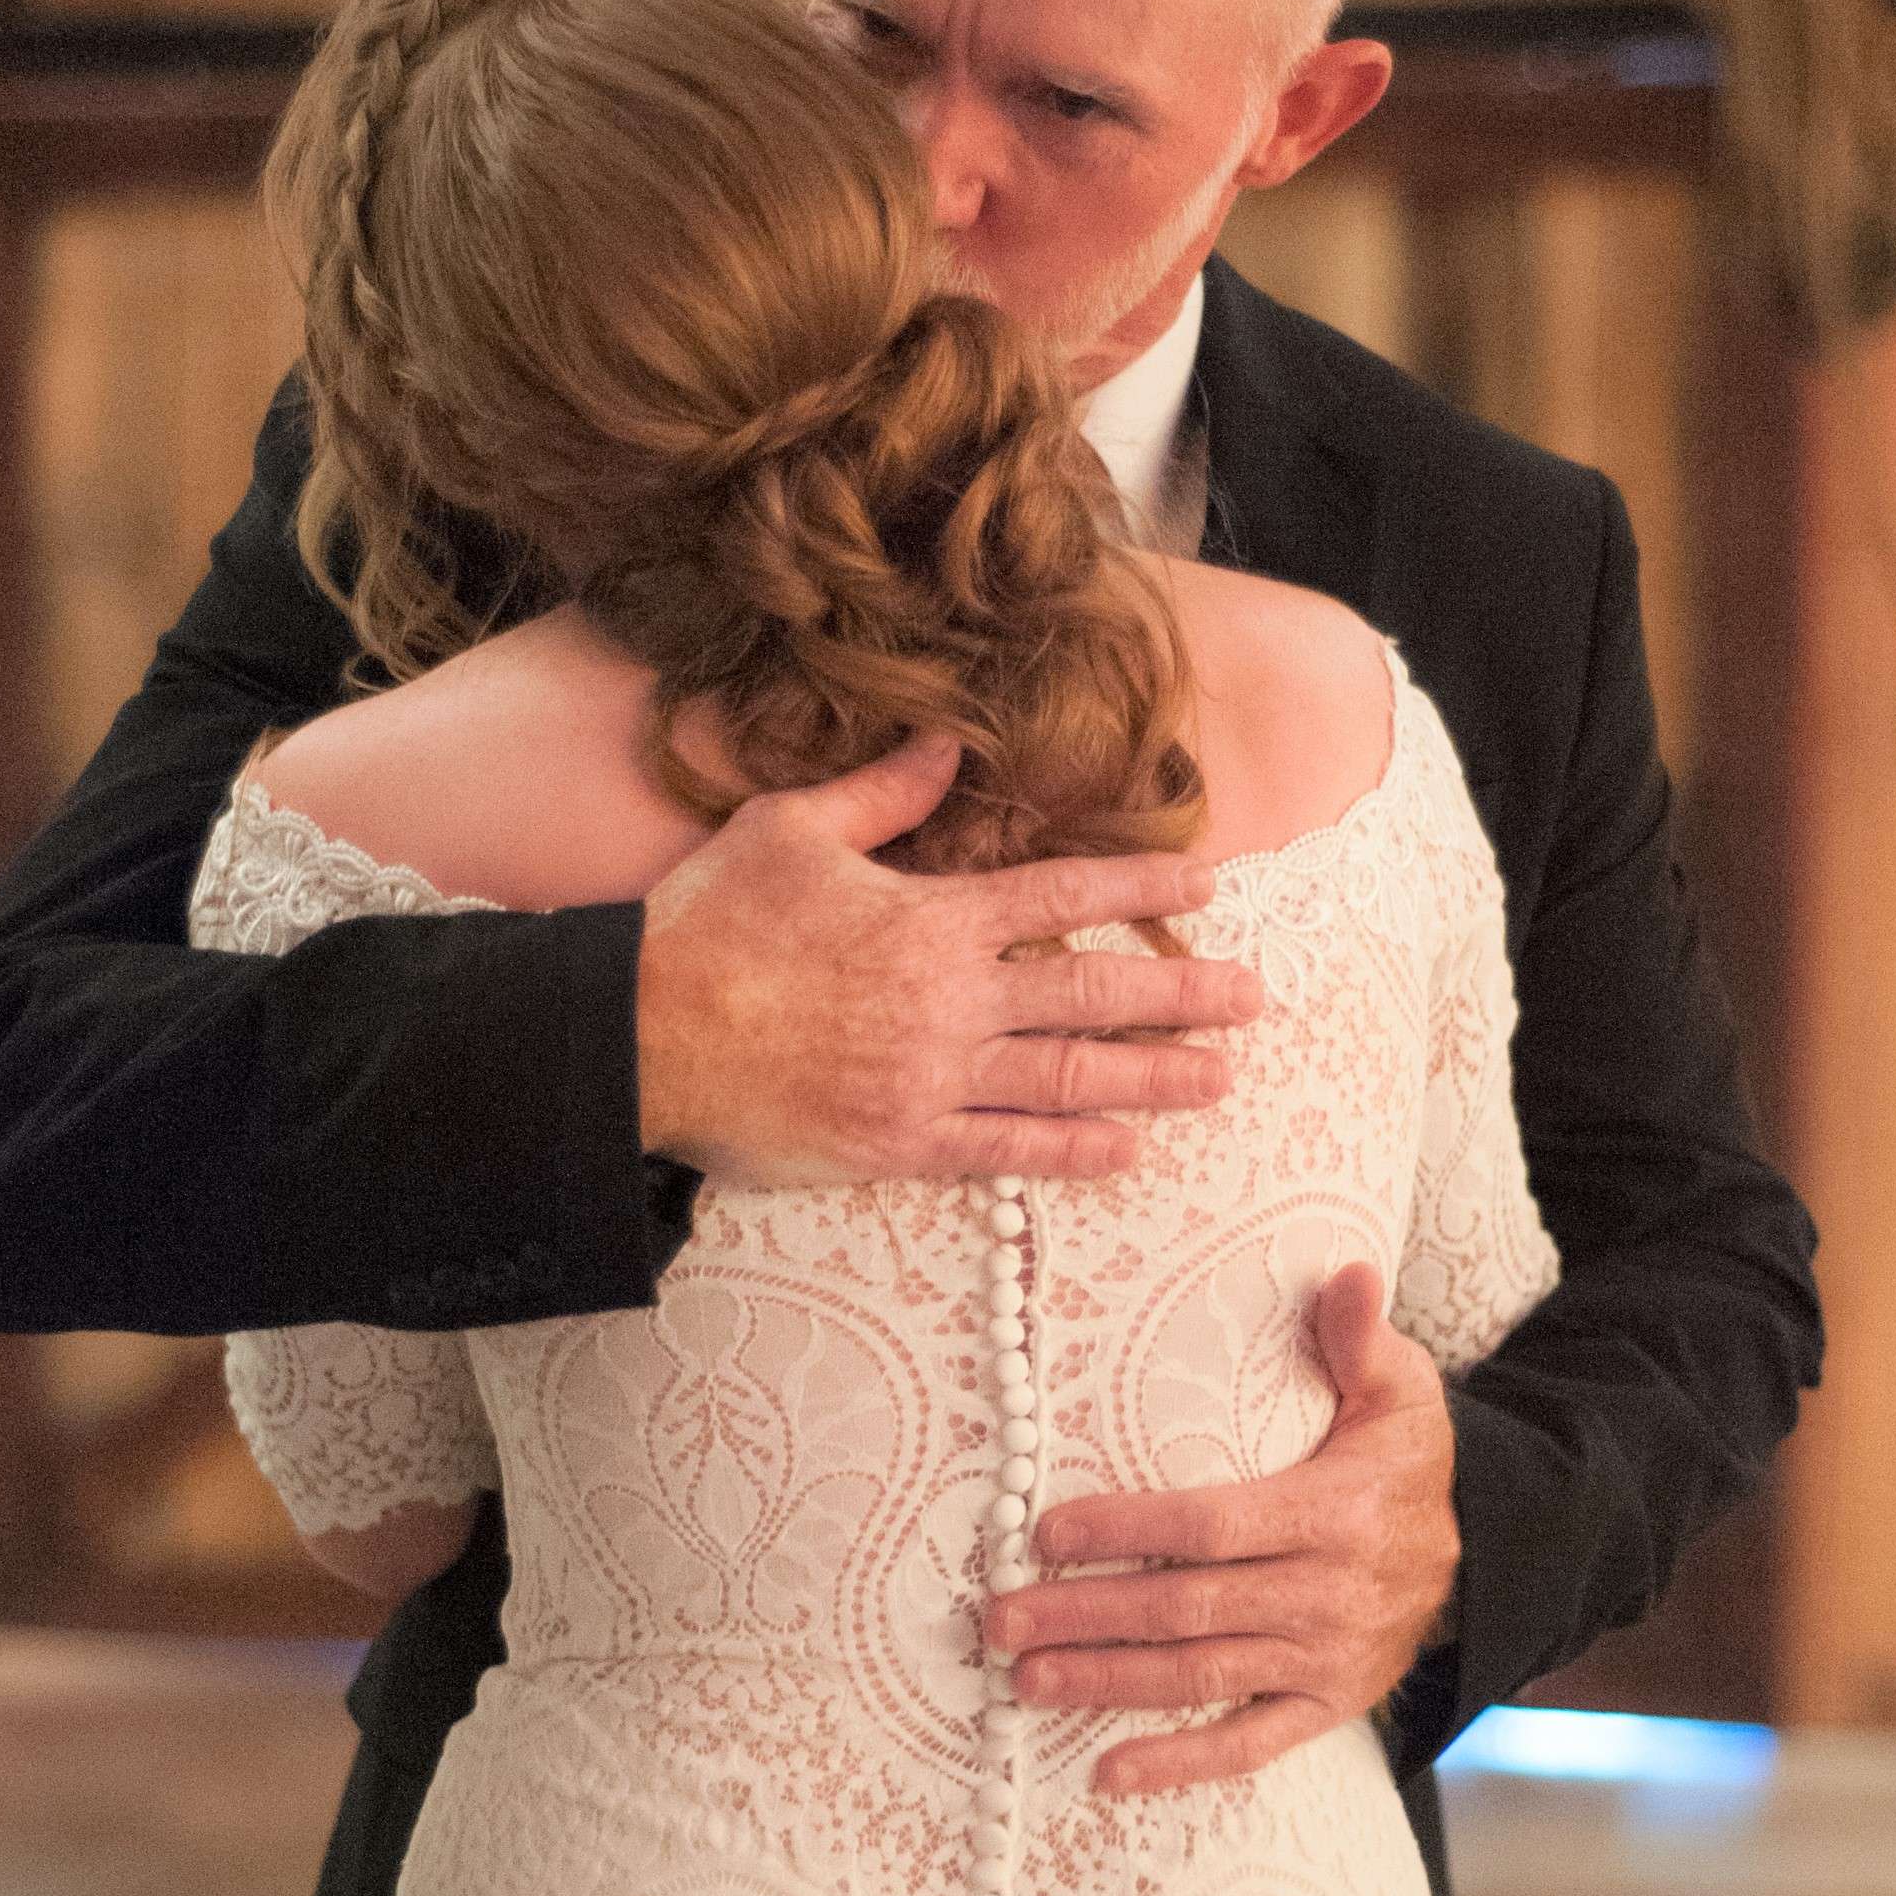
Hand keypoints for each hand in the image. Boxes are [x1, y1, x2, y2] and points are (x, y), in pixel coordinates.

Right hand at [635, 732, 1263, 1185]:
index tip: (1205, 884)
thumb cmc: (708, 924)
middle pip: (1091, 991)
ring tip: (1219, 1078)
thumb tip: (950, 743)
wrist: (643, 1036)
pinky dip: (1072, 1151)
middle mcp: (949, 1000)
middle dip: (1182, 993)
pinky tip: (1127, 1150)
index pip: (1061, 893)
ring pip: (1067, 1076)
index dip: (1140, 884)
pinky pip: (1006, 1152)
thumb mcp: (789, 829)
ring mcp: (930, 1078)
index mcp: (931, 918)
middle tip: (1253, 998)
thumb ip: (884, 791)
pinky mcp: (899, 1143)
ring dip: (1152, 1076)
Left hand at [985, 1264, 1458, 1794]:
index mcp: (1334, 1513)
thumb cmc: (1408, 1459)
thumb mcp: (1403, 1389)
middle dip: (1086, 1615)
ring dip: (1107, 1683)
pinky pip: (1248, 1744)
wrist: (1479, 1551)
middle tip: (1000, 1619)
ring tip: (1026, 1681)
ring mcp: (1324, 1660)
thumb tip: (1345, 1273)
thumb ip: (1360, 1336)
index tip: (1047, 1532)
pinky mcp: (1324, 1706)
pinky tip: (1110, 1775)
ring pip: (1201, 1677)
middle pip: (1186, 1609)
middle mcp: (1326, 1595)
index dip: (1127, 1528)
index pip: (1212, 1525)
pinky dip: (1180, 1765)